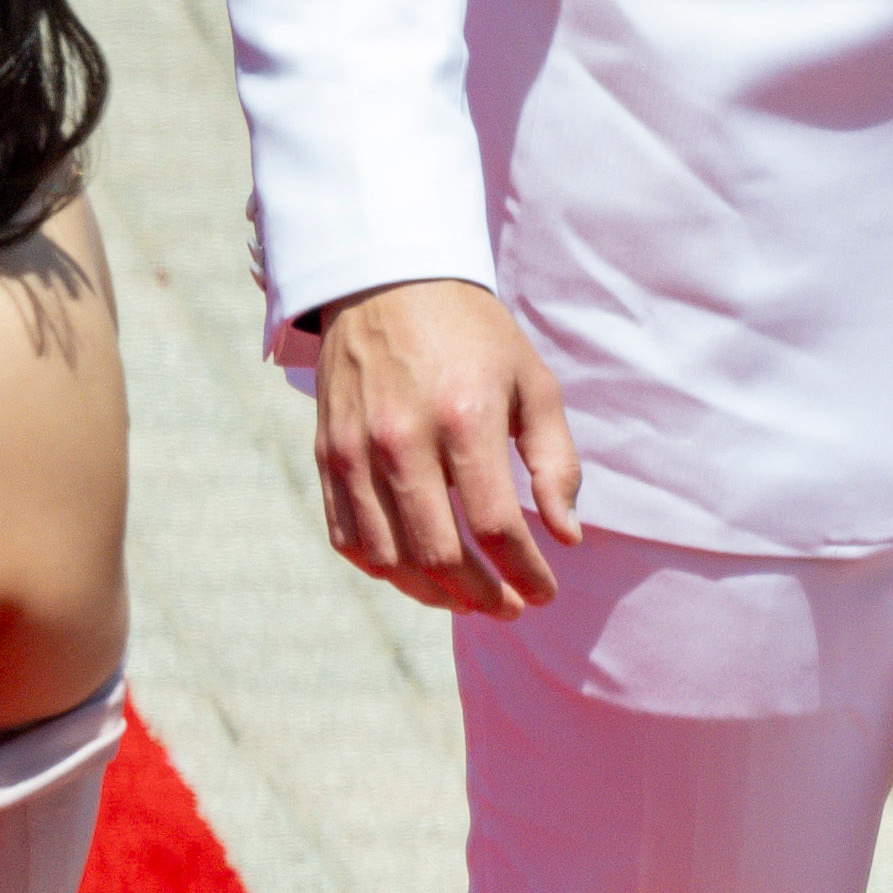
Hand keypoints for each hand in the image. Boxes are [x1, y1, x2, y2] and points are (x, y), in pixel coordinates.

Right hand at [309, 277, 584, 615]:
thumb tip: (567, 536)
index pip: (496, 526)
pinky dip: (383, 570)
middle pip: (438, 554)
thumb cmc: (475, 336)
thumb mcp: (534, 383)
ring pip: (389, 557)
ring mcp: (354, 453)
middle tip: (509, 609)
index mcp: (464, 420)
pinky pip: (348, 537)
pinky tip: (416, 577)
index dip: (525, 573)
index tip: (545, 593)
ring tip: (468, 601)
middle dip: (481, 596)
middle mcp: (401, 441)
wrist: (388, 282)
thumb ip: (555, 462)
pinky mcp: (325, 457)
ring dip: (432, 594)